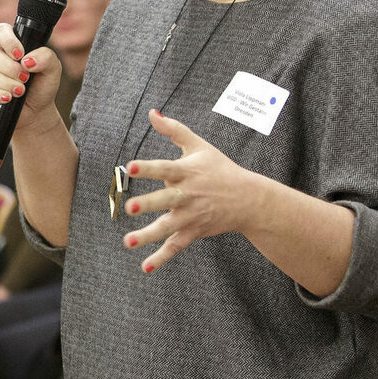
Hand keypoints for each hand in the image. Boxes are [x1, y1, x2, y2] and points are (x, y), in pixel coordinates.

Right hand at [0, 23, 62, 132]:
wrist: (37, 110)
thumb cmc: (42, 85)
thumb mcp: (53, 69)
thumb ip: (46, 57)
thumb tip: (27, 60)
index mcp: (12, 45)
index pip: (1, 31)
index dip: (8, 41)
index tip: (20, 55)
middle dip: (11, 69)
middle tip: (25, 79)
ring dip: (6, 83)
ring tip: (20, 91)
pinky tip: (8, 99)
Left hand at [119, 109, 260, 273]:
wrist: (249, 199)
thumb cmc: (219, 169)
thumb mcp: (199, 146)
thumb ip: (174, 130)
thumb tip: (152, 112)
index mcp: (187, 172)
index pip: (165, 168)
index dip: (148, 168)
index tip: (130, 166)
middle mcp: (188, 195)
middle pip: (165, 201)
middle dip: (148, 205)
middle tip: (130, 207)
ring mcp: (191, 216)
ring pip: (167, 227)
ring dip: (148, 236)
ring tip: (128, 242)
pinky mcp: (193, 231)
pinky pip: (175, 246)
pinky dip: (161, 257)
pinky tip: (145, 266)